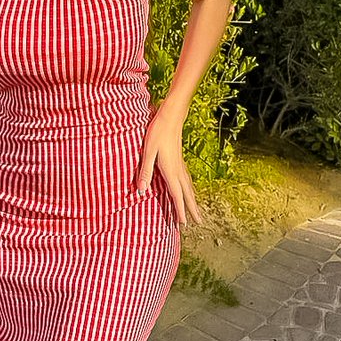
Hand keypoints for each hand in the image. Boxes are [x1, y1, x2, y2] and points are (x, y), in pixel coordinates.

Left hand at [135, 108, 202, 226]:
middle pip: (187, 194)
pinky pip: (187, 179)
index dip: (180, 210)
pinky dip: (190, 189)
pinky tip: (188, 188)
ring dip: (193, 200)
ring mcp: (181, 164)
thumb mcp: (148, 152)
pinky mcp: (179, 159)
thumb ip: (145, 171)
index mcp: (171, 171)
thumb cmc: (157, 132)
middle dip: (192, 209)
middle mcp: (178, 170)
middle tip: (199, 222)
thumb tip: (141, 191)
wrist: (170, 117)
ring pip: (189, 186)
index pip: (177, 195)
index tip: (183, 224)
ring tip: (196, 210)